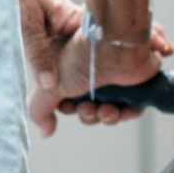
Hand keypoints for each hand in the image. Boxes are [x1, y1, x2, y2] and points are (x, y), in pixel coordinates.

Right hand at [49, 20, 173, 128]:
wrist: (114, 41)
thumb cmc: (80, 55)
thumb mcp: (49, 86)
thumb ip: (39, 108)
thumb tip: (45, 131)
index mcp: (69, 70)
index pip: (67, 98)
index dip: (69, 108)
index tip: (69, 107)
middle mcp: (91, 72)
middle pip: (89, 106)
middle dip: (89, 114)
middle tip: (89, 108)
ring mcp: (113, 76)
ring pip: (110, 108)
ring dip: (107, 116)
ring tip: (107, 110)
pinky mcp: (134, 80)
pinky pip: (134, 105)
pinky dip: (129, 112)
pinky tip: (123, 110)